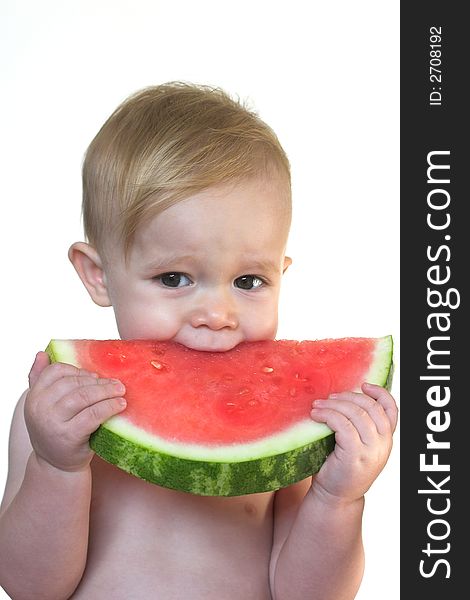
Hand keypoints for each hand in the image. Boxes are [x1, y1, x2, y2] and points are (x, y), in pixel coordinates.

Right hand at [24, 351, 126, 471]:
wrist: (57, 466)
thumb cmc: (57, 430)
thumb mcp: (45, 406)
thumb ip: (40, 379)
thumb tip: (41, 353)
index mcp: (33, 397)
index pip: (57, 372)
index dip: (78, 371)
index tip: (94, 377)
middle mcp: (39, 408)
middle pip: (74, 383)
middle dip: (98, 382)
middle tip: (115, 384)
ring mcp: (53, 423)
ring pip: (84, 396)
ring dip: (107, 391)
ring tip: (120, 391)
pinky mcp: (69, 436)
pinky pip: (94, 414)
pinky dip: (109, 407)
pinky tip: (120, 405)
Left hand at [310, 382, 397, 503]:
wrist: (335, 498)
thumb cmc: (340, 466)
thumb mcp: (356, 444)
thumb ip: (359, 426)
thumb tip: (342, 397)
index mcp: (386, 440)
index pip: (391, 409)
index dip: (379, 393)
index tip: (363, 384)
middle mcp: (383, 445)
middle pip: (370, 407)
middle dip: (347, 397)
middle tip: (328, 398)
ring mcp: (370, 451)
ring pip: (356, 414)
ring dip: (334, 405)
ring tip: (317, 406)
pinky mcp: (354, 456)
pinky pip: (342, 426)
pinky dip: (328, 416)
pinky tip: (316, 416)